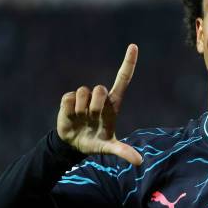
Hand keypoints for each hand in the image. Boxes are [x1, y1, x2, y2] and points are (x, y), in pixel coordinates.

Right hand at [56, 44, 141, 165]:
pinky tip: (70, 117)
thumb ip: (123, 152)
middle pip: (99, 89)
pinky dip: (68, 111)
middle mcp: (100, 97)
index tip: (134, 45)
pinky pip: (68, 98)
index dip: (128, 63)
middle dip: (95, 105)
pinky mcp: (68, 100)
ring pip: (83, 93)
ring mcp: (84, 98)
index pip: (123, 80)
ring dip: (81, 110)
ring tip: (81, 120)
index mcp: (113, 104)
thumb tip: (139, 161)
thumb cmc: (96, 142)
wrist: (74, 145)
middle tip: (93, 119)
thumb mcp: (109, 147)